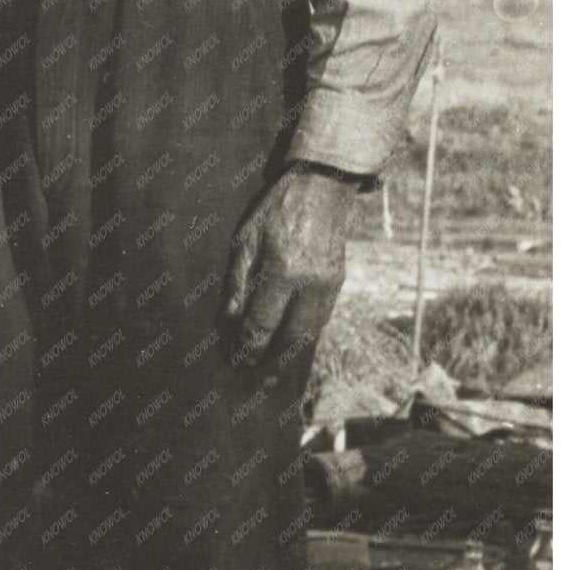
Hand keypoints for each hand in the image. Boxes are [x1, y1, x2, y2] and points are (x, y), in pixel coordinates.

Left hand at [224, 169, 355, 381]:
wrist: (321, 188)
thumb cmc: (275, 209)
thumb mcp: (246, 238)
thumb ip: (238, 281)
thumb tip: (231, 320)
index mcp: (283, 271)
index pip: (262, 323)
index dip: (247, 346)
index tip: (235, 360)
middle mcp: (310, 284)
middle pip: (292, 339)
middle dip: (272, 363)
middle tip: (255, 380)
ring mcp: (329, 286)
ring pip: (310, 334)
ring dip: (290, 355)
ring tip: (272, 371)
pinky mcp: (338, 284)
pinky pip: (320, 320)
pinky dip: (304, 336)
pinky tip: (291, 344)